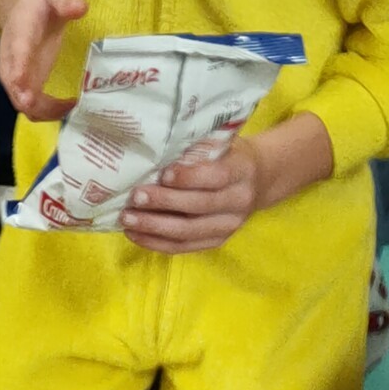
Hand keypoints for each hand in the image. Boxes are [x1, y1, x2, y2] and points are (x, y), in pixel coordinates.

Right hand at [0, 0, 87, 120]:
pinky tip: (69, 107)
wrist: (25, 6)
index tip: (21, 82)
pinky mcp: (25, 84)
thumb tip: (79, 8)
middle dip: (27, 97)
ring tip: (70, 107)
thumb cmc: (45, 0)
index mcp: (19, 29)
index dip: (19, 67)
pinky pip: (31, 105)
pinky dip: (47, 112)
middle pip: (12, 82)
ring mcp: (15, 73)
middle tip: (54, 107)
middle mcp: (11, 56)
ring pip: (21, 100)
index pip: (17, 49)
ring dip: (43, 110)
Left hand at [122, 138, 261, 252]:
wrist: (261, 179)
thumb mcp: (223, 143)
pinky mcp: (217, 241)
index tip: (163, 174)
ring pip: (188, 232)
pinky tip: (135, 235)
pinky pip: (184, 247)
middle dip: (164, 203)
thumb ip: (199, 148)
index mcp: (241, 171)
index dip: (189, 177)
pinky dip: (157, 243)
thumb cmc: (231, 154)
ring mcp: (228, 226)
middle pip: (198, 207)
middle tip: (135, 197)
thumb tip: (157, 150)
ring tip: (127, 219)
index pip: (216, 177)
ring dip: (155, 227)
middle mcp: (238, 202)